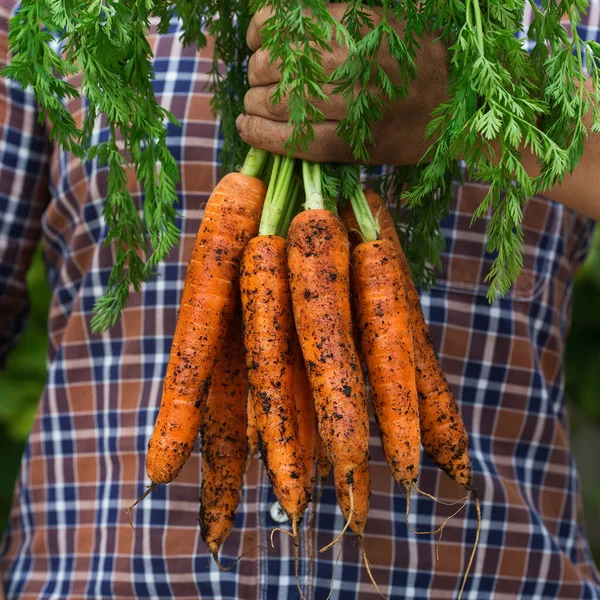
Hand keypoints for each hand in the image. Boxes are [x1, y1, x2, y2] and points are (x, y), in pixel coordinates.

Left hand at [236, 4, 448, 164]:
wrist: (453, 108)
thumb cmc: (415, 60)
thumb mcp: (383, 18)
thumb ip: (338, 19)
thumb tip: (284, 28)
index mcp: (354, 23)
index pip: (283, 24)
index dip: (259, 33)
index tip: (255, 41)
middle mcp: (347, 60)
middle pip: (272, 65)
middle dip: (256, 73)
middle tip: (258, 81)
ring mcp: (347, 104)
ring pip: (277, 104)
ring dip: (253, 104)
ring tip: (251, 106)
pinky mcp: (346, 143)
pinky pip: (291, 140)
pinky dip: (260, 134)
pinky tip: (246, 127)